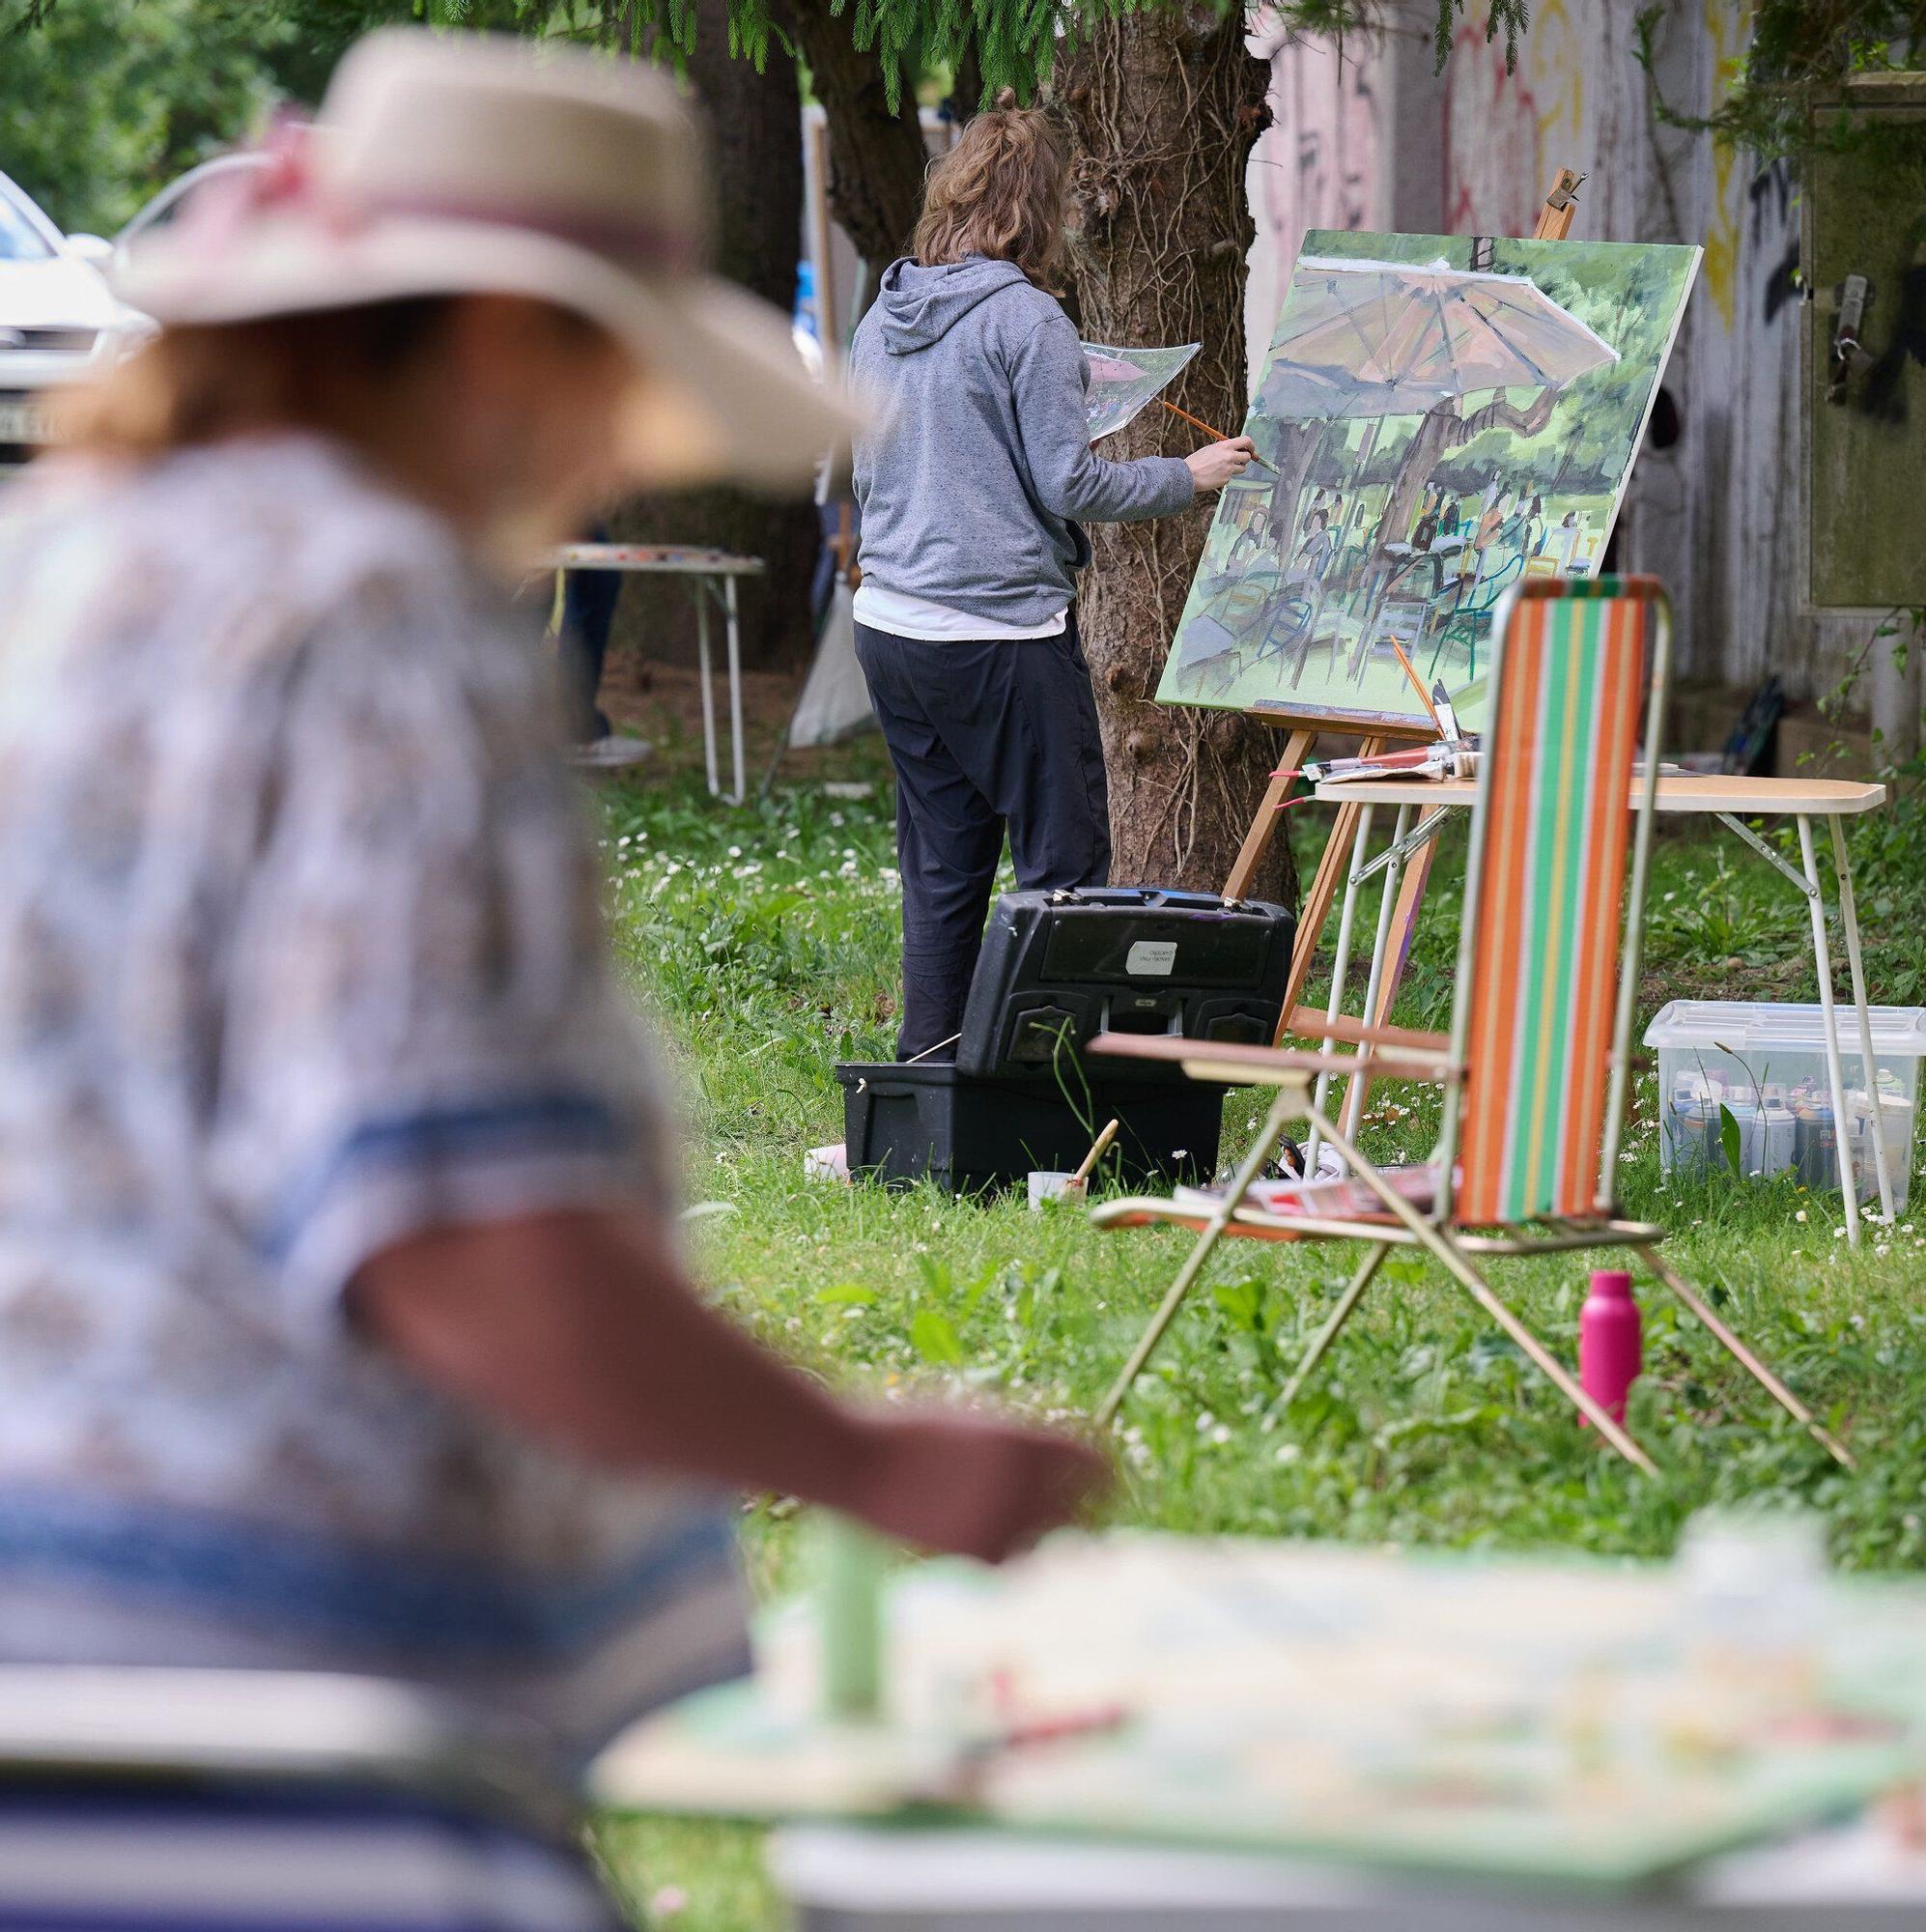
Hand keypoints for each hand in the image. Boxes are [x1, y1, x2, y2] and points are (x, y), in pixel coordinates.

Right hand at [847, 1408, 1111, 1563]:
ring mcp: (1001, 1517)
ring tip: (1044, 1533)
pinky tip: (995, 1542)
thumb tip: (1066, 1469)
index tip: (1104, 1484)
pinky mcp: (976, 1551)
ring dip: (1050, 1532)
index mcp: (1025, 1440)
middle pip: (1084, 1504)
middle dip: (1085, 1507)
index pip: (1092, 1463)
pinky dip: (1010, 1553)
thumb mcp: (976, 1422)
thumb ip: (1021, 1445)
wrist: (859, 1459)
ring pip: (1053, 1536)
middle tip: (1085, 1515)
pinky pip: (1014, 1559)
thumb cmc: (913, 1431)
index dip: (1101, 1472)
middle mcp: (1023, 1479)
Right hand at [1185, 436, 1255, 492]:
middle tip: (1240, 461)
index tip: (1251, 450)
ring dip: (1237, 468)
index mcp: (1225, 446)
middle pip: (1247, 457)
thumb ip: (1224, 448)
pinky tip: (1216, 476)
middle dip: (1245, 459)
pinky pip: (1231, 477)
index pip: (1246, 441)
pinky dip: (1226, 476)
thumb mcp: (1211, 448)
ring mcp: (1229, 469)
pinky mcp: (1226, 479)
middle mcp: (1229, 456)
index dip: (1251, 446)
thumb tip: (1234, 449)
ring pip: (1243, 469)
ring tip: (1224, 468)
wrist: (1188, 475)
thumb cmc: (1196, 461)